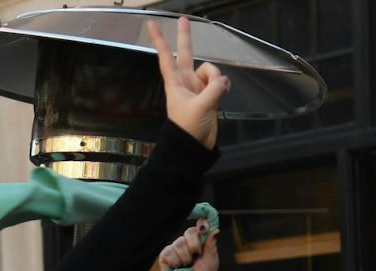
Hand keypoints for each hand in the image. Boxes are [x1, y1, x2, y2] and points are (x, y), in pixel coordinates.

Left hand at [148, 17, 228, 149]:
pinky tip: (223, 93)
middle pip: (186, 53)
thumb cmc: (188, 127)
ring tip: (215, 93)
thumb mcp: (201, 106)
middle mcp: (186, 80)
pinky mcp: (210, 93)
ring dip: (215, 78)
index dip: (159, 40)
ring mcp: (198, 86)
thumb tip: (224, 80)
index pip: (165, 57)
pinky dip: (223, 85)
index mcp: (175, 82)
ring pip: (210, 69)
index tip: (151, 24)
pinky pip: (219, 80)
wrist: (194, 146)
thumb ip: (214, 88)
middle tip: (183, 19)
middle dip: (185, 37)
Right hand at [159, 221, 218, 270]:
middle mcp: (187, 241)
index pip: (201, 225)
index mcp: (200, 240)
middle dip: (195, 247)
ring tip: (186, 267)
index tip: (204, 227)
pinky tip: (177, 268)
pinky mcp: (165, 255)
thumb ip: (211, 244)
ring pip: (179, 243)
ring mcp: (175, 247)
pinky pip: (169, 252)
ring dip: (185, 258)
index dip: (202, 224)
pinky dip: (175, 262)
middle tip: (196, 258)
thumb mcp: (211, 260)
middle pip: (190, 232)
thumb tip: (216, 230)